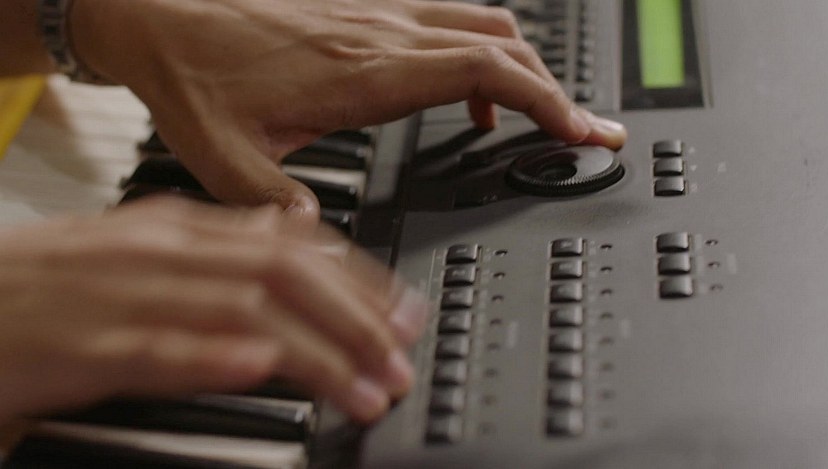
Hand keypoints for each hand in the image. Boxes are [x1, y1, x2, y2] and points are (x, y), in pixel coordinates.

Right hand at [0, 197, 427, 423]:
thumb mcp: (145, 250)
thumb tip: (287, 238)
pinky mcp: (78, 350)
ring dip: (312, 353)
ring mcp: (121, 299)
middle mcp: (161, 255)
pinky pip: (154, 350)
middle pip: (282, 278)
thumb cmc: (54, 283)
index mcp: (179, 231)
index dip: (358, 281)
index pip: (293, 247)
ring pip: (236, 314)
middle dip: (355, 320)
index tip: (402, 313)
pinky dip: (209, 357)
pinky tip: (256, 369)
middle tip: (400, 359)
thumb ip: (218, 248)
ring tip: (362, 388)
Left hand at [71, 0, 625, 221]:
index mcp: (366, 73)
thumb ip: (280, 210)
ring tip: (543, 113)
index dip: (545, 102)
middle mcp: (384, 35)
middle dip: (558, 90)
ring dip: (525, 67)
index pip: (485, 73)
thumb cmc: (195, 79)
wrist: (161, 17)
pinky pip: (451, 24)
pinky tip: (469, 98)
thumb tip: (320, 246)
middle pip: (504, 46)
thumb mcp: (230, 162)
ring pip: (484, 26)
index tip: (580, 133)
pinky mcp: (368, 14)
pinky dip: (483, 58)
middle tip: (587, 130)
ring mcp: (380, 17)